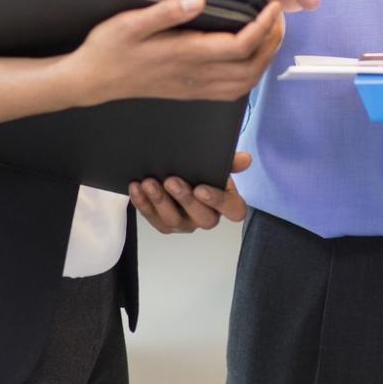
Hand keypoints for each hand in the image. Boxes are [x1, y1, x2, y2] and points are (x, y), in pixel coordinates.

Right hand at [62, 0, 285, 105]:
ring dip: (265, 60)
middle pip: (251, 67)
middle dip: (272, 42)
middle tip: (278, 17)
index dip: (262, 26)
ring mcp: (194, 88)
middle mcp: (195, 76)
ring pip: (245, 83)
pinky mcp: (190, 93)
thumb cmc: (108, 48)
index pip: (240, 45)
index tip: (271, 5)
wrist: (92, 81)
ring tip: (270, 34)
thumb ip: (166, 11)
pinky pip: (232, 91)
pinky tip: (250, 57)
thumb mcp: (131, 22)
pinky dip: (250, 75)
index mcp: (185, 54)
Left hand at [131, 151, 252, 233]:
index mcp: (226, 203)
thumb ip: (230, 162)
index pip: (233, 210)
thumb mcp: (216, 164)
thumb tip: (246, 159)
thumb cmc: (202, 171)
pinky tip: (136, 187)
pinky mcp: (164, 224)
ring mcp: (184, 224)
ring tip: (149, 182)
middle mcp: (206, 217)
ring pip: (173, 220)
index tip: (201, 187)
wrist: (179, 172)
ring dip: (160, 201)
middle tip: (171, 181)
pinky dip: (143, 203)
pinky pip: (152, 218)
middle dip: (184, 199)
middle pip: (202, 217)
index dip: (218, 201)